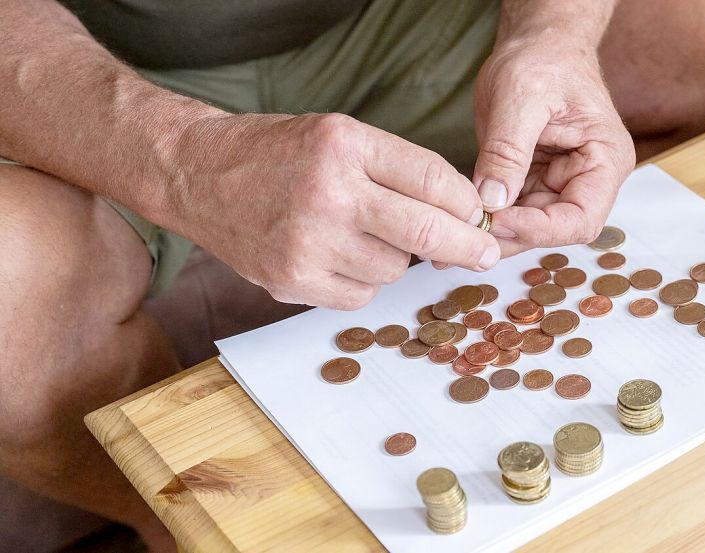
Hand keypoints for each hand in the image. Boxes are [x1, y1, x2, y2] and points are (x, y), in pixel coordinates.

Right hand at [168, 113, 500, 308]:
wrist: (198, 174)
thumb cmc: (277, 153)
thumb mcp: (339, 135)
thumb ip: (398, 169)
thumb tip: (462, 212)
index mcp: (345, 145)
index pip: (434, 180)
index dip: (469, 205)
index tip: (482, 220)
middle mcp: (327, 193)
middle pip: (426, 233)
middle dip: (469, 247)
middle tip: (486, 254)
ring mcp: (307, 242)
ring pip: (394, 270)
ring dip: (395, 258)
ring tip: (362, 235)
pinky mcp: (290, 280)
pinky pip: (360, 295)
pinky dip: (362, 281)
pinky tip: (337, 256)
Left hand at [472, 37, 634, 256]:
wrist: (537, 44)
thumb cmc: (544, 58)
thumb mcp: (521, 96)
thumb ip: (508, 150)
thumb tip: (493, 200)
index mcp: (605, 160)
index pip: (580, 219)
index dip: (540, 229)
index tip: (497, 220)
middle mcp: (589, 180)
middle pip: (553, 230)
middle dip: (511, 235)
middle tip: (465, 237)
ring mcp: (560, 183)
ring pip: (528, 227)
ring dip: (494, 232)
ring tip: (453, 237)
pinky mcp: (533, 182)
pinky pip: (511, 211)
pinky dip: (487, 217)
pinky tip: (458, 220)